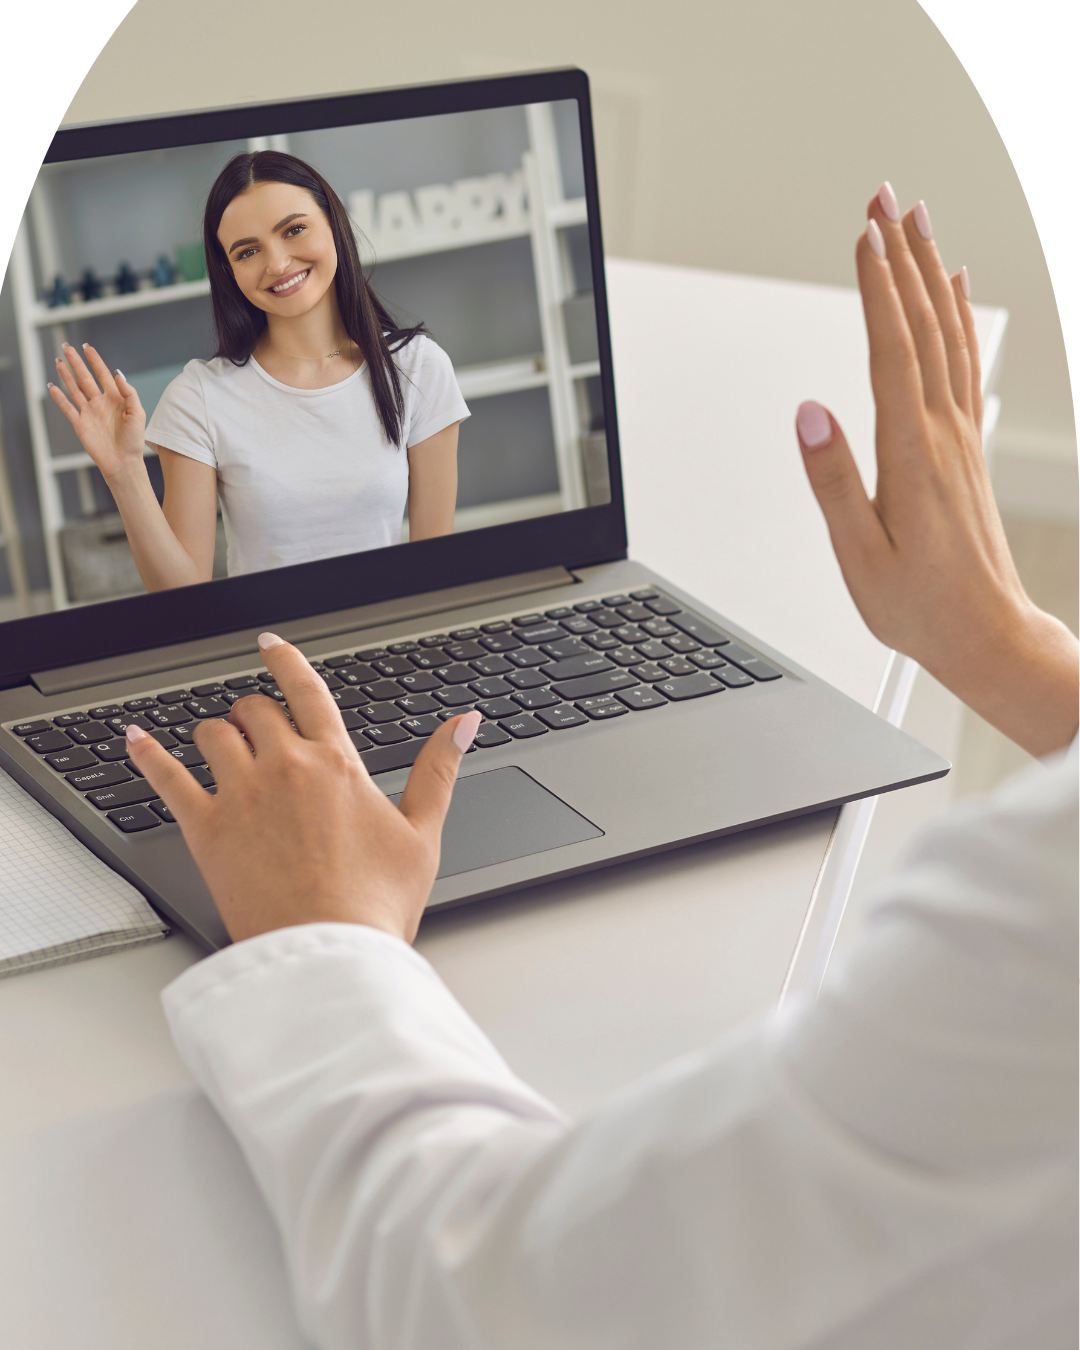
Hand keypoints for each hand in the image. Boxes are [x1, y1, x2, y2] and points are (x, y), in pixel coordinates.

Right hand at [48, 343, 146, 482]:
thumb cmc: (134, 440)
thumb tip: (118, 373)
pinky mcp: (80, 424)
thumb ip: (129, 393)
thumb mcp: (137, 414)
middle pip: (85, 378)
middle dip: (76, 362)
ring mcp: (89, 412)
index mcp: (115, 398)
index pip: (103, 374)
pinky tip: (52, 387)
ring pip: (74, 389)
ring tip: (58, 361)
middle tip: (66, 347)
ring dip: (66, 375)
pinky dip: (59, 398)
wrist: (123, 462)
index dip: (95, 360)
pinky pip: (67, 408)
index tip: (87, 347)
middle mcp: (100, 403)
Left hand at [125, 635, 481, 942]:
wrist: (327, 953)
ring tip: (221, 745)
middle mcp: (285, 767)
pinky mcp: (206, 829)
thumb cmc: (375, 903)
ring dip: (217, 733)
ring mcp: (241, 795)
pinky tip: (136, 740)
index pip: (306, 691)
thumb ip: (438, 769)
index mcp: (336, 763)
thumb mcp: (422, 833)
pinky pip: (166, 777)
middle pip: (256, 710)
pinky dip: (147, 754)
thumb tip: (463, 722)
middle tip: (260, 728)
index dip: (286, 661)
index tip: (272, 644)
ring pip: (213, 734)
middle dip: (257, 712)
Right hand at [796, 183, 1077, 757]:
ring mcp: (962, 436)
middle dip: (904, 255)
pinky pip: (965, 363)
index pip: (892, 350)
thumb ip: (833, 481)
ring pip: (949, 335)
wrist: (988, 635)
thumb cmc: (920, 605)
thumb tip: (810, 410)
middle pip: (924, 324)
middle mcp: (944, 432)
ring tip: (919, 222)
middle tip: (887, 197)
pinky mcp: (968, 447)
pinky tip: (954, 293)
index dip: (878, 288)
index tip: (865, 233)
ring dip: (933, 273)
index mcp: (912, 454)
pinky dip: (958, 318)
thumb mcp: (859, 555)